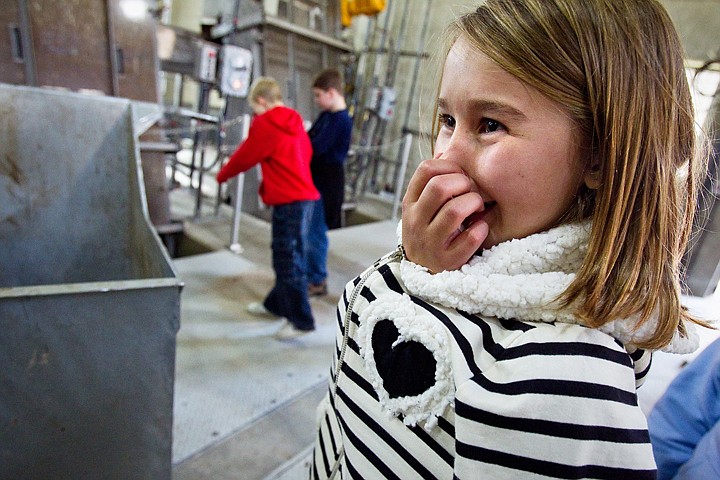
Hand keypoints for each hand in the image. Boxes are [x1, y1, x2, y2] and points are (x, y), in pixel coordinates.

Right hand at [401, 155, 488, 272]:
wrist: (423, 271)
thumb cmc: (429, 231)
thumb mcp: (421, 208)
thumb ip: (431, 184)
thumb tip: (445, 152)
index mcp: (410, 204)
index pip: (425, 169)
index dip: (448, 166)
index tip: (458, 176)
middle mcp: (415, 222)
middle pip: (440, 187)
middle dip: (463, 184)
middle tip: (471, 192)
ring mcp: (429, 243)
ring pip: (455, 211)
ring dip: (473, 204)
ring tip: (477, 209)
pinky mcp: (446, 261)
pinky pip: (470, 239)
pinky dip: (480, 230)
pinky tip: (480, 229)